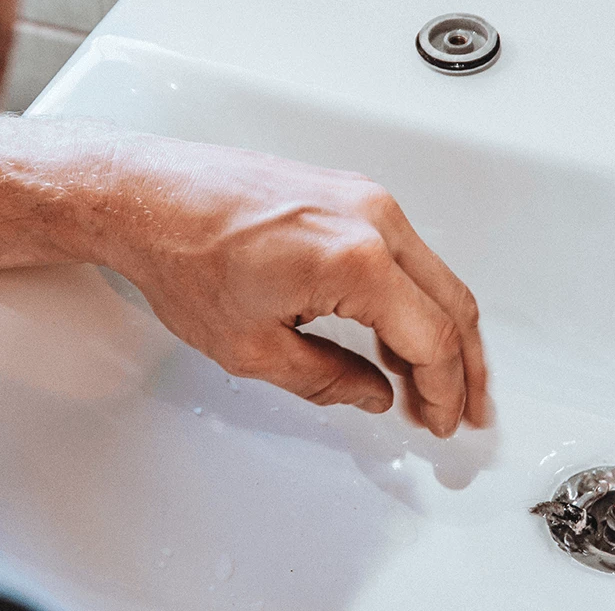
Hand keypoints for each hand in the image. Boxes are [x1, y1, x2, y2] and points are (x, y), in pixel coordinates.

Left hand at [90, 136, 487, 436]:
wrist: (148, 195)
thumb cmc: (182, 254)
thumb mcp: (252, 348)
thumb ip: (326, 379)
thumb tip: (371, 395)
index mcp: (355, 259)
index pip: (433, 338)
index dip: (445, 391)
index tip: (440, 421)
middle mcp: (371, 218)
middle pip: (452, 303)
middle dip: (466, 365)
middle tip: (465, 408)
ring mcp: (364, 198)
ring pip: (435, 275)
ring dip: (443, 331)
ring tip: (436, 381)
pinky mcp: (350, 193)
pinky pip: (406, 252)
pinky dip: (416, 298)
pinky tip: (400, 334)